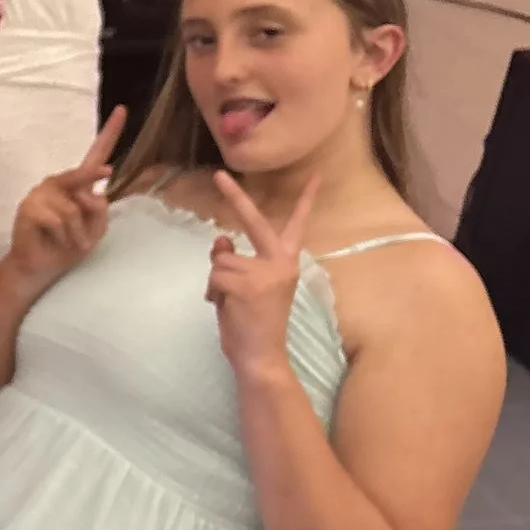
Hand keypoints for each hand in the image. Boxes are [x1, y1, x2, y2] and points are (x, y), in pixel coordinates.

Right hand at [1, 110, 126, 291]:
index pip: (95, 153)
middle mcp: (59, 182)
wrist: (41, 266)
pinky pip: (58, 219)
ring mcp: (41, 191)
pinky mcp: (29, 206)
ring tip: (66, 242)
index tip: (122, 110)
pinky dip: (62, 236)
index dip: (110, 132)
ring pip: (73, 208)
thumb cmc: (67, 246)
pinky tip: (52, 240)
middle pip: (85, 178)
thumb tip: (89, 194)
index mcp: (77, 184)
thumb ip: (99, 210)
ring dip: (75, 234)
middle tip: (82, 240)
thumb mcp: (95, 230)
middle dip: (90, 213)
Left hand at [207, 171, 319, 379]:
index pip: (297, 226)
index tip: (317, 174)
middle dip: (235, 196)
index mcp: (286, 263)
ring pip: (220, 258)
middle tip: (218, 174)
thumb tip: (221, 239)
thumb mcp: (247, 286)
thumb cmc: (253, 323)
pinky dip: (212, 291)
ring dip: (217, 280)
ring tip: (232, 303)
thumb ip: (238, 262)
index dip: (305, 200)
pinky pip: (214, 275)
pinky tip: (227, 308)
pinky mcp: (244, 283)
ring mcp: (262, 272)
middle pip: (254, 221)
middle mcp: (279, 263)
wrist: (261, 355)